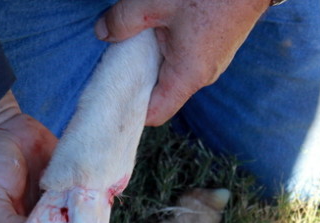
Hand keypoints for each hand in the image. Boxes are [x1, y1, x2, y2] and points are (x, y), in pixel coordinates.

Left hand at [95, 0, 268, 125]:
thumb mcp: (153, 3)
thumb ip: (122, 21)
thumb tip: (102, 33)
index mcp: (188, 76)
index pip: (155, 114)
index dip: (131, 109)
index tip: (112, 95)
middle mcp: (203, 75)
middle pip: (162, 93)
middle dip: (138, 80)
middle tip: (115, 62)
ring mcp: (213, 60)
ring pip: (174, 72)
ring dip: (154, 59)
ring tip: (136, 40)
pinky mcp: (217, 44)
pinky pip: (186, 56)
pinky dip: (169, 46)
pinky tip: (158, 27)